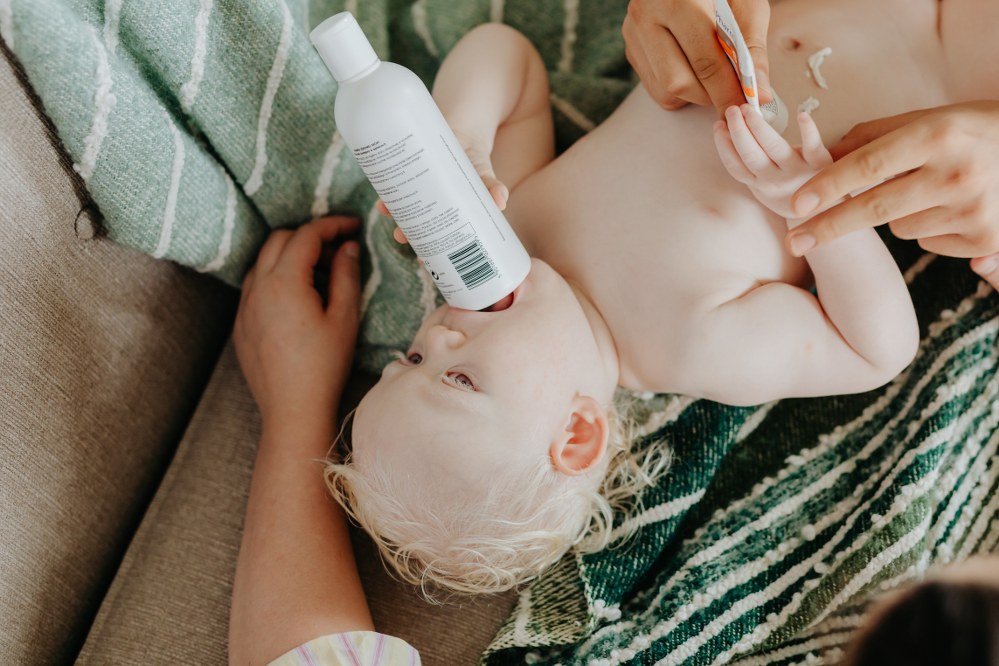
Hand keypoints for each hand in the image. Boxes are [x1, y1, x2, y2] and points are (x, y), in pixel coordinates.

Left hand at [233, 217, 360, 428]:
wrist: (293, 410)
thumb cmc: (324, 366)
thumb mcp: (344, 317)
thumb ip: (346, 275)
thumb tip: (348, 248)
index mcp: (284, 282)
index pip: (307, 235)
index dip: (333, 225)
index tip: (353, 225)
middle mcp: (257, 287)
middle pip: (280, 239)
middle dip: (310, 236)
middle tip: (339, 250)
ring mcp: (244, 305)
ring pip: (264, 260)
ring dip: (290, 255)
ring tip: (320, 273)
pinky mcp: (241, 323)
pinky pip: (255, 285)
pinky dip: (276, 277)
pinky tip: (299, 297)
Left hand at [379, 129, 508, 244]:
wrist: (462, 131)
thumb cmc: (473, 161)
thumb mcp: (483, 173)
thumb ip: (491, 186)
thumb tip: (501, 200)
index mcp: (449, 212)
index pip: (438, 236)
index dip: (429, 250)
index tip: (423, 262)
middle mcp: (430, 203)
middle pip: (416, 223)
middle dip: (407, 232)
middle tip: (401, 237)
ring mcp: (418, 187)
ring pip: (402, 204)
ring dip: (391, 209)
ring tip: (385, 210)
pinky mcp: (409, 167)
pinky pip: (395, 180)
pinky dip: (386, 186)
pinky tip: (381, 192)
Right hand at [623, 0, 770, 112]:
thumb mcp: (746, 5)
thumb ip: (752, 49)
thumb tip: (758, 94)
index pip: (704, 61)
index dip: (727, 90)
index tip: (744, 106)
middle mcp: (647, 16)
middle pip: (678, 82)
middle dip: (710, 95)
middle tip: (732, 93)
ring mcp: (634, 34)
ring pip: (664, 90)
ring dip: (694, 94)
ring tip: (712, 77)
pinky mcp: (631, 48)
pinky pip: (655, 87)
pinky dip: (679, 89)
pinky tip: (693, 69)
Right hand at [715, 105, 831, 220]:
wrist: (826, 211)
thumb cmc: (793, 194)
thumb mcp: (766, 186)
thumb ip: (752, 167)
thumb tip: (732, 134)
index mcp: (760, 184)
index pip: (736, 166)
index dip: (724, 146)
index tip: (718, 126)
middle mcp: (775, 180)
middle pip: (751, 155)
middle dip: (738, 132)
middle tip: (732, 110)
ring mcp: (797, 171)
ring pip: (773, 148)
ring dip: (758, 127)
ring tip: (748, 109)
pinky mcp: (820, 163)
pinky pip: (812, 145)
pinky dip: (808, 130)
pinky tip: (801, 115)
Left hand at [785, 102, 998, 286]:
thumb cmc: (972, 131)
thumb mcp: (929, 119)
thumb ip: (873, 137)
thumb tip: (820, 156)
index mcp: (938, 135)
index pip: (870, 164)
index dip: (829, 186)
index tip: (797, 203)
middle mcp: (956, 173)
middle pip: (875, 209)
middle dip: (829, 227)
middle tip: (795, 239)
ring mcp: (973, 209)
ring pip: (899, 227)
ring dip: (899, 214)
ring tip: (933, 189)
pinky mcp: (985, 239)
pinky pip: (927, 241)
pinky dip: (930, 228)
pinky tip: (955, 207)